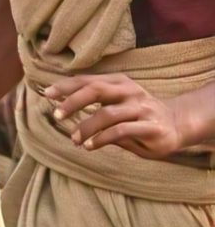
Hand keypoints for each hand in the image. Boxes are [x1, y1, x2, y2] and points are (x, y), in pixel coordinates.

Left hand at [45, 74, 190, 159]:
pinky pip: (121, 131)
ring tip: (74, 139)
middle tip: (56, 114)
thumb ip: (95, 105)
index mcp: (118, 82)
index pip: (87, 80)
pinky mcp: (151, 126)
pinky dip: (102, 138)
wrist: (178, 125)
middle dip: (73, 101)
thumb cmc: (139, 115)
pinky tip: (91, 146)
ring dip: (86, 126)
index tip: (47, 94)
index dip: (66, 86)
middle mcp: (129, 91)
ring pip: (107, 113)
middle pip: (95, 90)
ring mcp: (141, 107)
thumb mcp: (117, 106)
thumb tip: (62, 107)